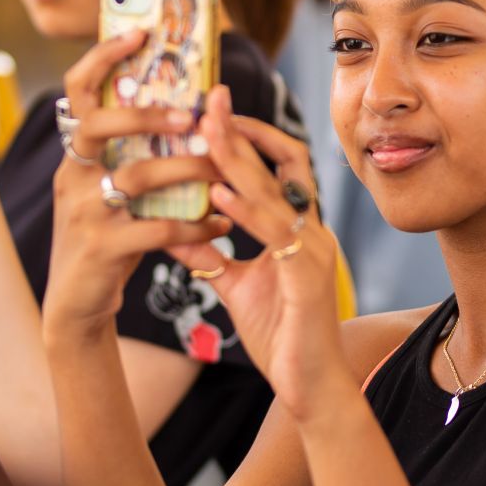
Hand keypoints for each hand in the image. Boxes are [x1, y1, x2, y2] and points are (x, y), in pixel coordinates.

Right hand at [41, 31, 231, 337]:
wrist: (78, 303)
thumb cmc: (109, 236)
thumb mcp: (112, 188)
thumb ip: (135, 153)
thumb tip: (188, 109)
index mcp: (77, 153)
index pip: (79, 91)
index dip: (104, 57)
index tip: (141, 33)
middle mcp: (74, 175)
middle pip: (100, 126)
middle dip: (148, 115)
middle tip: (189, 115)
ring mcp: (84, 211)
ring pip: (138, 176)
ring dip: (189, 170)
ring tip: (223, 171)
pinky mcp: (102, 248)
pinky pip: (156, 227)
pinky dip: (195, 224)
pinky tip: (220, 225)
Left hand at [166, 86, 349, 423]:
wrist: (311, 388)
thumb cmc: (282, 336)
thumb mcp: (236, 287)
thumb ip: (209, 256)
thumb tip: (172, 230)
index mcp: (296, 229)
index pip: (278, 165)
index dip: (247, 135)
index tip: (210, 110)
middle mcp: (310, 230)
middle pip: (282, 162)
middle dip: (243, 128)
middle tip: (209, 97)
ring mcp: (313, 251)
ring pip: (277, 191)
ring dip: (238, 160)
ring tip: (205, 132)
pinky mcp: (307, 278)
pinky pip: (276, 236)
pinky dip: (247, 212)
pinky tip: (218, 196)